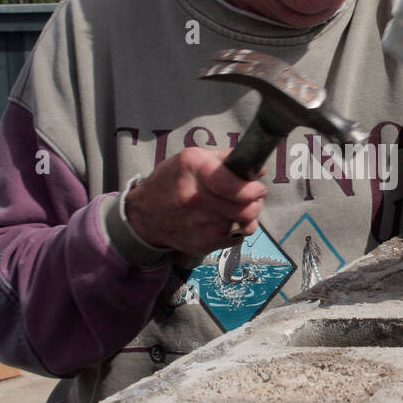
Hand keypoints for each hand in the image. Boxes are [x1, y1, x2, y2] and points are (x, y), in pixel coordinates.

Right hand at [124, 147, 266, 254]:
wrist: (144, 215)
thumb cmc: (172, 181)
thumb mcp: (191, 159)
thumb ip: (225, 160)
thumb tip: (257, 169)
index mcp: (193, 169)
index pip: (234, 187)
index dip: (253, 189)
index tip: (258, 187)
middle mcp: (194, 198)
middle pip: (244, 209)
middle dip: (256, 203)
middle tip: (254, 198)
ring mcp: (197, 224)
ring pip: (243, 225)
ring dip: (249, 217)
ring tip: (241, 209)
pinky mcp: (200, 243)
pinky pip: (235, 239)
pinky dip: (238, 231)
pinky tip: (228, 221)